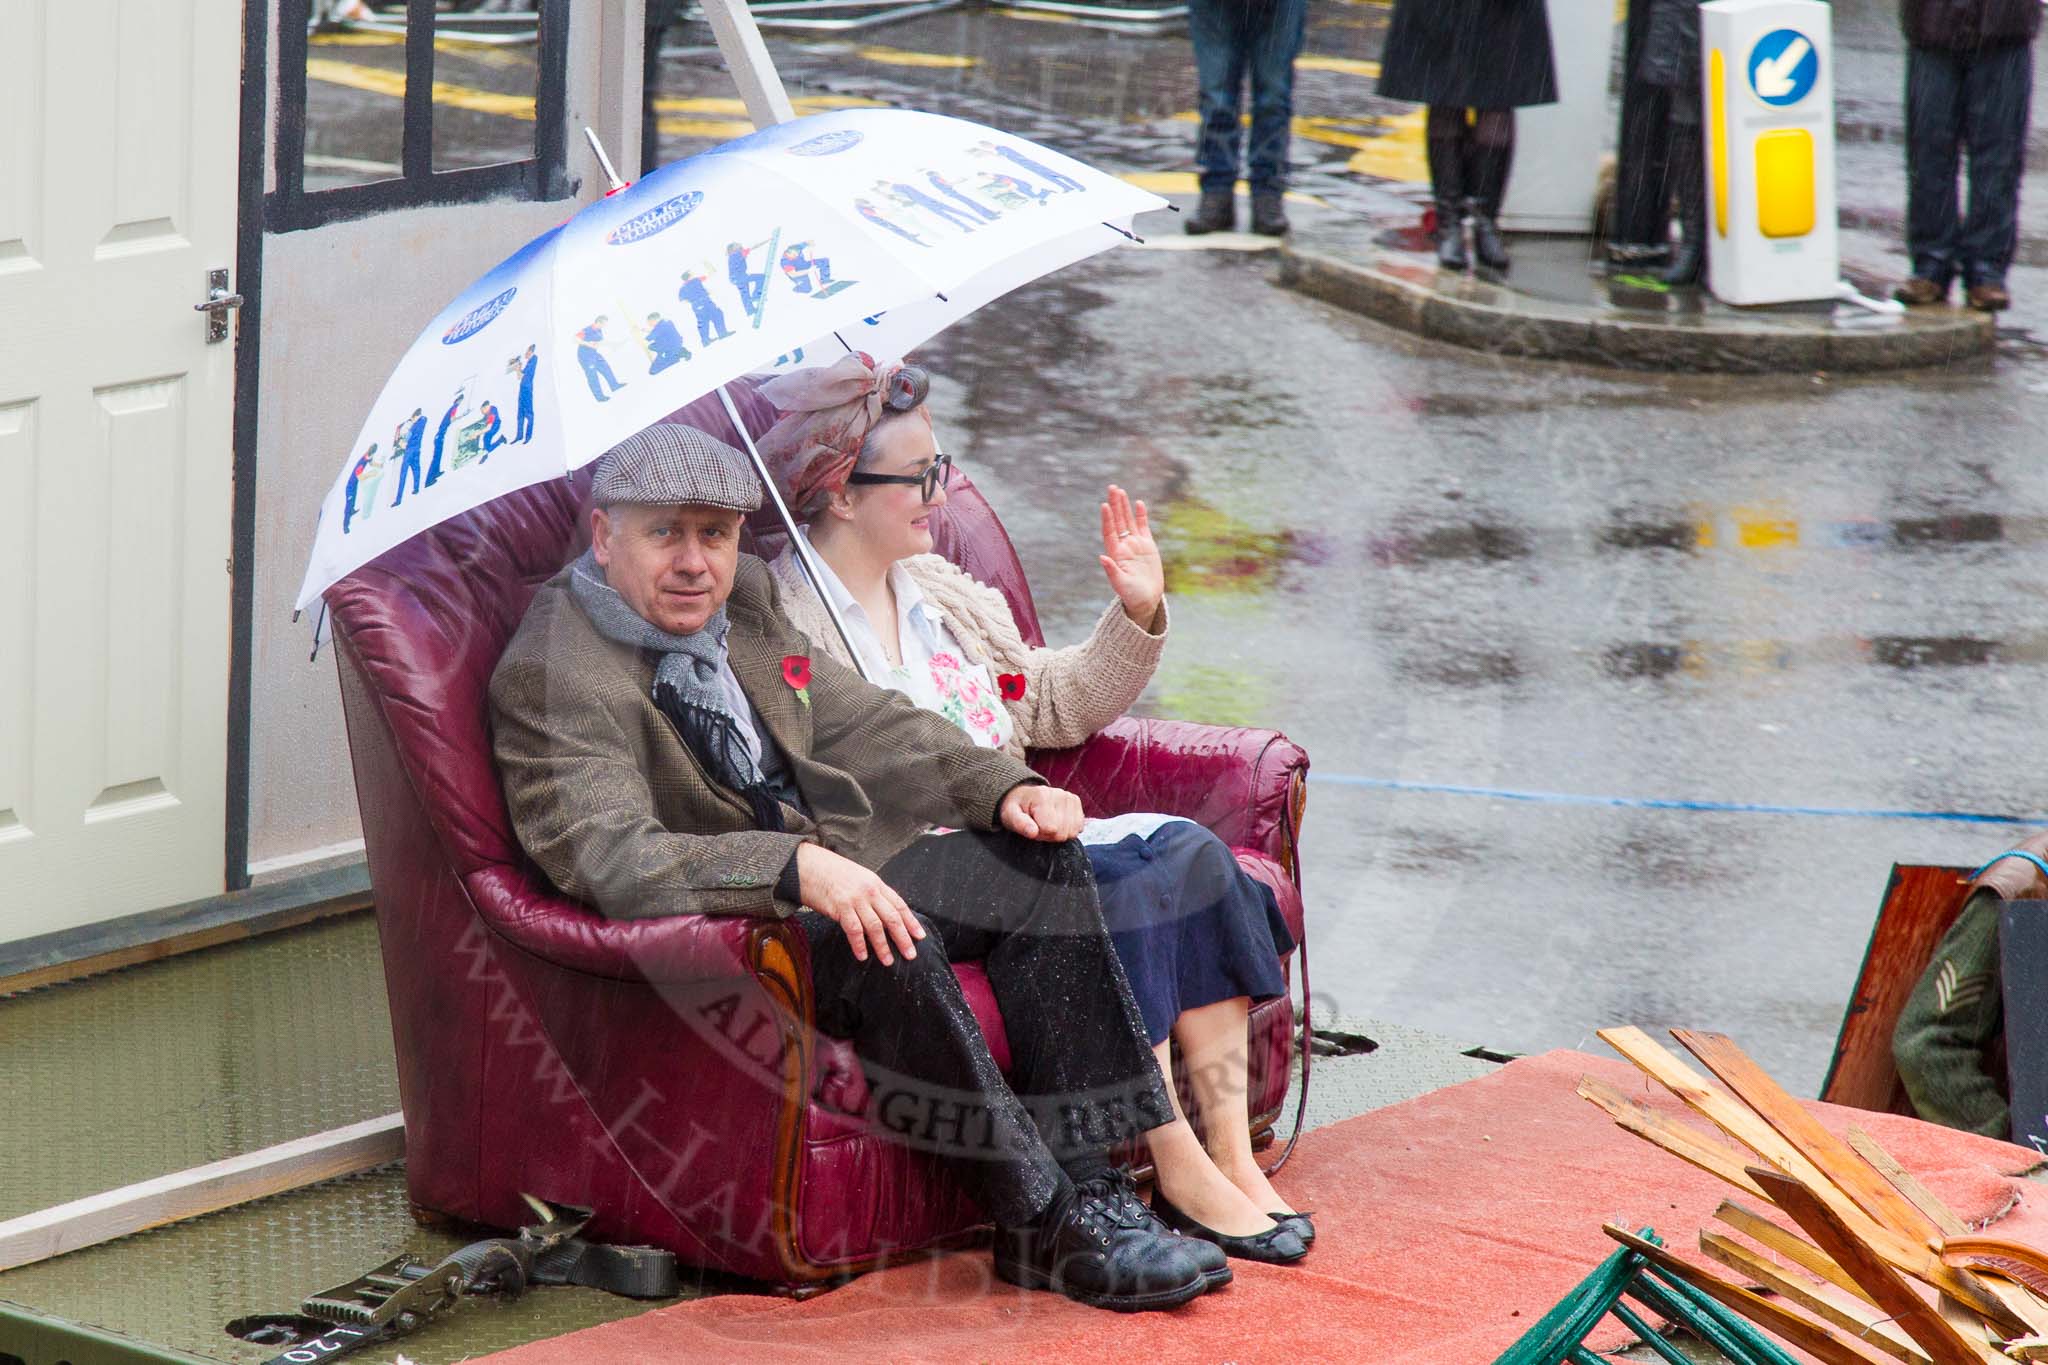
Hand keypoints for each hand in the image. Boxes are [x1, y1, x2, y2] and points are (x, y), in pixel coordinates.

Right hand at [795, 843, 924, 965]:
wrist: (808, 864)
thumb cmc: (832, 872)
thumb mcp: (858, 878)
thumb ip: (871, 894)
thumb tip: (883, 914)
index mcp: (876, 883)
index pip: (899, 905)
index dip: (911, 922)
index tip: (920, 936)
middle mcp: (869, 891)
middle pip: (892, 917)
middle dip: (903, 938)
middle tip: (910, 955)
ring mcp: (855, 899)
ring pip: (875, 926)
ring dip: (882, 946)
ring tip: (888, 961)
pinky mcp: (840, 907)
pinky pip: (854, 930)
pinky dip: (859, 944)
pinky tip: (862, 956)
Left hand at [1001, 784, 1084, 841]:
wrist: (1025, 796)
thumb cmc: (1017, 808)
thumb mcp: (1010, 816)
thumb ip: (1020, 824)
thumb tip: (1033, 832)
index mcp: (1042, 796)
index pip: (1051, 829)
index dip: (1040, 834)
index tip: (1032, 827)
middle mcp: (1060, 794)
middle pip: (1062, 833)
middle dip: (1049, 835)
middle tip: (1038, 826)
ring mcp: (1070, 797)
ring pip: (1072, 832)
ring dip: (1058, 833)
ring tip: (1047, 824)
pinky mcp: (1076, 802)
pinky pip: (1078, 828)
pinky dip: (1068, 829)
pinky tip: (1057, 822)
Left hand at [1097, 485, 1163, 627]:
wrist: (1146, 600)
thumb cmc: (1132, 595)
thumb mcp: (1121, 584)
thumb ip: (1112, 571)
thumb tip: (1102, 557)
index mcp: (1115, 554)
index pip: (1110, 531)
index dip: (1107, 518)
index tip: (1105, 505)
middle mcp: (1124, 546)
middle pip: (1118, 521)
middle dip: (1115, 504)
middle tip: (1112, 487)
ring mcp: (1135, 544)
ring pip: (1128, 520)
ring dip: (1124, 506)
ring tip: (1120, 490)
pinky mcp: (1147, 546)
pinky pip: (1143, 526)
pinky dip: (1141, 515)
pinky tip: (1138, 503)